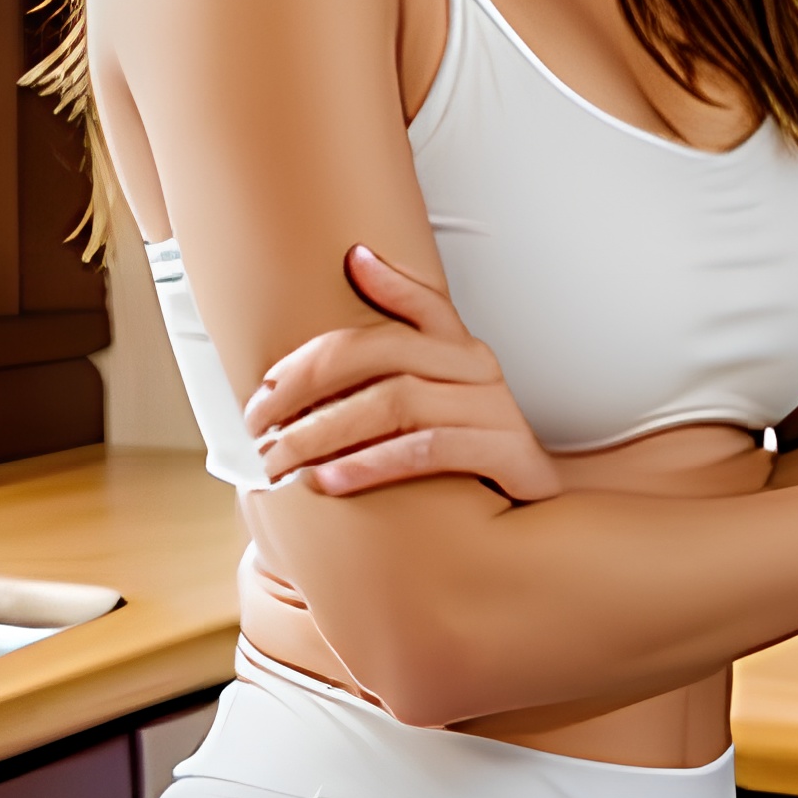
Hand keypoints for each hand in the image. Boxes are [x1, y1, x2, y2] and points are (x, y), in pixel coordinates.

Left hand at [244, 245, 561, 501]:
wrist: (540, 511)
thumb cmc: (467, 453)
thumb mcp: (430, 402)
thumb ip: (388, 361)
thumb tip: (340, 286)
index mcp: (456, 344)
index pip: (401, 307)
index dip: (353, 311)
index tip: (286, 348)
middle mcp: (476, 365)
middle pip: (382, 352)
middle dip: (308, 383)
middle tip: (257, 420)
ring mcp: (493, 407)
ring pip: (396, 401)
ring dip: (327, 430)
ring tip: (281, 457)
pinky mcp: (504, 451)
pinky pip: (427, 449)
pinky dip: (370, 464)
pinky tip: (327, 482)